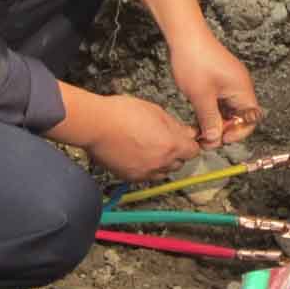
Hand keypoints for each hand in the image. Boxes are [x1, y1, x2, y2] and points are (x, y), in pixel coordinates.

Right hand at [82, 94, 200, 182]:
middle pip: (179, 163)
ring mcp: (145, 172)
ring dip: (162, 163)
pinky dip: (146, 168)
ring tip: (150, 148)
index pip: (193, 152)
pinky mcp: (130, 177)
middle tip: (166, 140)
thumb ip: (174, 126)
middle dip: (176, 153)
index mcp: (171, 145)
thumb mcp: (155, 111)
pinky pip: (146, 176)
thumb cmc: (122, 113)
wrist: (96, 125)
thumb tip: (187, 132)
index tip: (185, 139)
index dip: (190, 144)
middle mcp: (161, 163)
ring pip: (163, 172)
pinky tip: (138, 154)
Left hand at [169, 32, 260, 146]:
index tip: (220, 139)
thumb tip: (215, 138)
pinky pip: (221, 101)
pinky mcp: (220, 79)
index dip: (237, 133)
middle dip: (224, 129)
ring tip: (201, 130)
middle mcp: (240, 86)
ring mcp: (230, 82)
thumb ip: (210, 120)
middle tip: (206, 138)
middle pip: (239, 117)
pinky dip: (212, 111)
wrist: (185, 35)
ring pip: (228, 110)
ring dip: (216, 121)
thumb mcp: (201, 96)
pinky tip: (199, 117)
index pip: (250, 120)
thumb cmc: (195, 60)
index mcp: (242, 89)